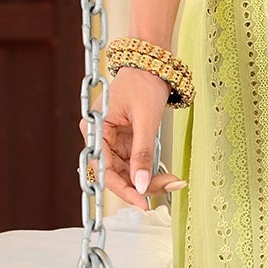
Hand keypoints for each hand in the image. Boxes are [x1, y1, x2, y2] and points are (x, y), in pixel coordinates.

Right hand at [79, 67, 184, 211]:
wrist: (153, 64)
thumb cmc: (144, 84)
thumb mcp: (145, 121)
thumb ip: (143, 154)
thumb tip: (141, 184)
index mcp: (94, 129)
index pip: (104, 169)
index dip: (123, 189)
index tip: (142, 203)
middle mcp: (99, 137)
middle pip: (116, 174)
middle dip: (142, 184)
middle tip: (168, 187)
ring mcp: (113, 141)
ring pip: (128, 172)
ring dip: (148, 180)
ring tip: (173, 181)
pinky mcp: (126, 141)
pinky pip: (136, 164)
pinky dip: (150, 171)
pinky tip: (166, 176)